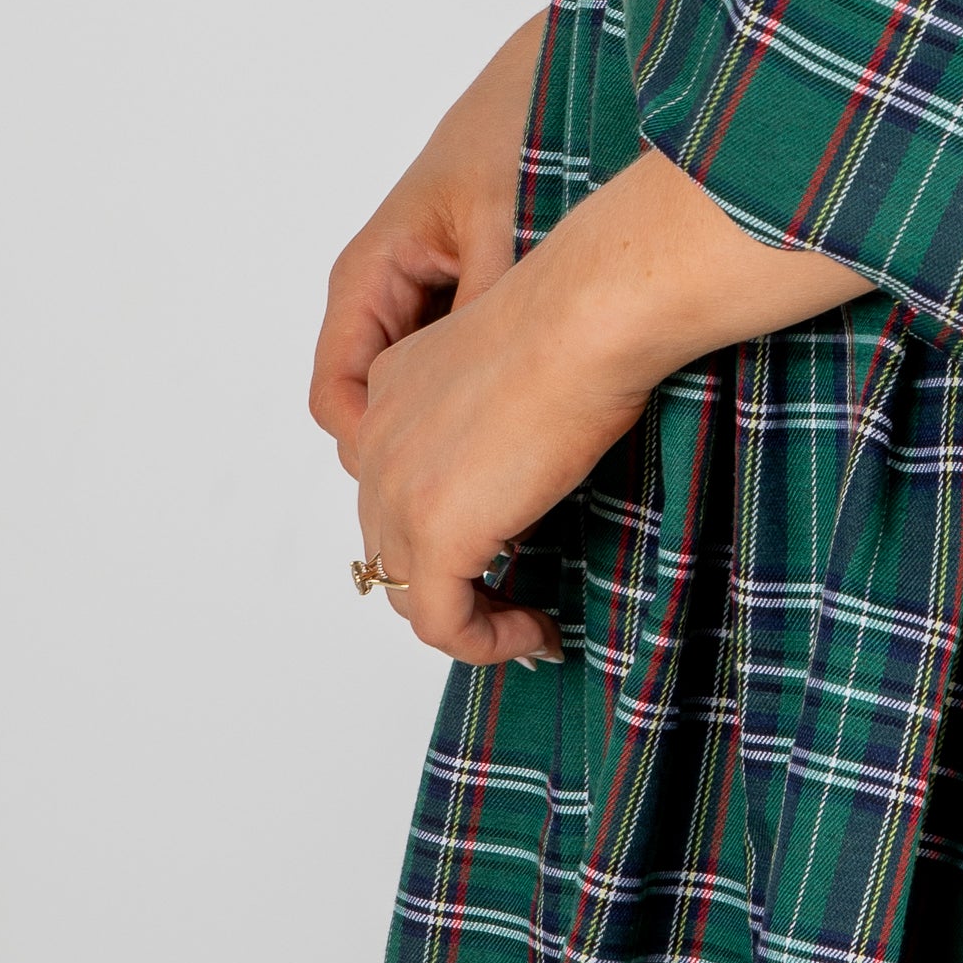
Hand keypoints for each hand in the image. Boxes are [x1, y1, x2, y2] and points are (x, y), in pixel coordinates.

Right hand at [308, 15, 546, 465]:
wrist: (563, 73)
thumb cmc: (515, 131)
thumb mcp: (501, 231)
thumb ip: (483, 317)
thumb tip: (491, 404)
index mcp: (367, 277)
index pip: (336, 397)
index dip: (372, 455)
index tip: (427, 494)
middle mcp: (385, 293)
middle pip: (375, 410)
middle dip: (415, 461)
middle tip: (483, 499)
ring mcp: (428, 297)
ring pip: (419, 396)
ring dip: (456, 433)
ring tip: (517, 462)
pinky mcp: (470, 296)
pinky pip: (460, 367)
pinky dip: (488, 397)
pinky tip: (545, 409)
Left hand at [349, 149, 871, 665]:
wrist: (585, 319)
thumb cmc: (578, 325)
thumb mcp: (513, 367)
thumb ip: (494, 415)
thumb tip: (530, 463)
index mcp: (391, 389)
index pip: (394, 484)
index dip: (440, 529)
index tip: (503, 550)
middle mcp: (377, 440)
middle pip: (391, 544)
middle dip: (450, 581)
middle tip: (516, 600)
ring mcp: (397, 490)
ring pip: (407, 592)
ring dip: (469, 619)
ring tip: (528, 623)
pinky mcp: (434, 534)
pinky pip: (440, 625)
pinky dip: (486, 643)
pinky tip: (537, 632)